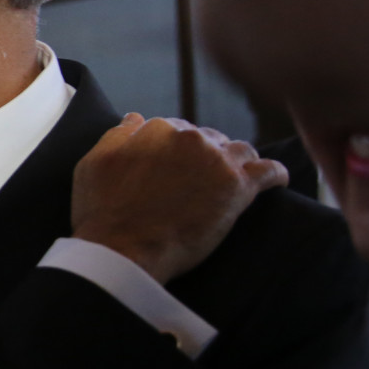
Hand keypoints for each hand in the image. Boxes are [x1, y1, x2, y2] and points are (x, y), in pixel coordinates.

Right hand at [71, 113, 287, 282]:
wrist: (122, 250)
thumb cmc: (103, 213)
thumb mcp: (93, 163)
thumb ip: (117, 135)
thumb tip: (136, 118)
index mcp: (157, 129)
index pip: (176, 129)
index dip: (176, 149)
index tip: (174, 167)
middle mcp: (190, 138)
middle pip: (209, 138)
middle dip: (206, 155)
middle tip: (199, 181)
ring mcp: (217, 161)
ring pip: (240, 150)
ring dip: (237, 162)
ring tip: (234, 179)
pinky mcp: (238, 188)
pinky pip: (269, 171)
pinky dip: (274, 174)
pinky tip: (275, 181)